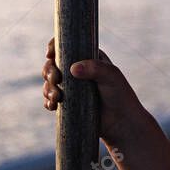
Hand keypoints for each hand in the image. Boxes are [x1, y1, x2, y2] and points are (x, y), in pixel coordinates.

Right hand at [42, 37, 159, 146]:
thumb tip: (73, 69)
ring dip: (48, 88)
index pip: (67, 46)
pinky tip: (52, 106)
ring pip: (50, 83)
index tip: (50, 54)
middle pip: (53, 64)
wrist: (121, 122)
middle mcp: (78, 71)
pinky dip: (48, 101)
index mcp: (88, 58)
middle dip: (49, 71)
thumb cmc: (120, 95)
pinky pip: (51, 100)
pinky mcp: (68, 103)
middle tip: (55, 79)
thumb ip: (95, 68)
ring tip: (56, 97)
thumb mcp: (111, 76)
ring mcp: (72, 87)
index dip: (55, 47)